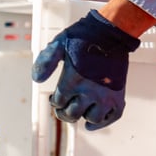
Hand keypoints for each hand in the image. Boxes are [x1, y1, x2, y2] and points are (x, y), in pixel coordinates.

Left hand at [31, 9, 140, 130]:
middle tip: (65, 107)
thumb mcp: (58, 45)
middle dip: (65, 112)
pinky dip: (102, 122)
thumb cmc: (82, 38)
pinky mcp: (119, 96)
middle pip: (72, 115)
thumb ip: (45, 62)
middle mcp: (89, 92)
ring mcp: (106, 95)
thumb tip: (36, 80)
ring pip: (92, 118)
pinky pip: (111, 117)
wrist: (111, 32)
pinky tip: (91, 123)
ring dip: (84, 115)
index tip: (56, 97)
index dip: (55, 101)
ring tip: (81, 108)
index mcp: (72, 81)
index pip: (58, 103)